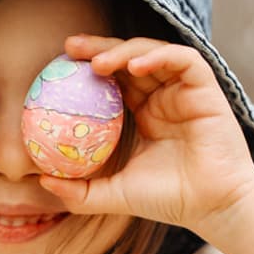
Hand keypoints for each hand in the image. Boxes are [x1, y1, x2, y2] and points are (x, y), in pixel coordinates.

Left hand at [39, 34, 253, 232]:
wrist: (211, 206)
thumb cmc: (168, 200)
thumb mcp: (114, 194)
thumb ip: (80, 190)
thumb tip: (42, 182)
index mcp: (145, 112)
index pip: (112, 79)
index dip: (87, 67)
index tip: (58, 65)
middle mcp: (164, 96)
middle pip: (128, 59)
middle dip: (99, 48)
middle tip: (69, 48)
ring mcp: (184, 90)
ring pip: (153, 52)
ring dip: (124, 51)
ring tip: (99, 64)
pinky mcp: (206, 87)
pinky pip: (183, 59)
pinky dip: (159, 56)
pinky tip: (135, 66)